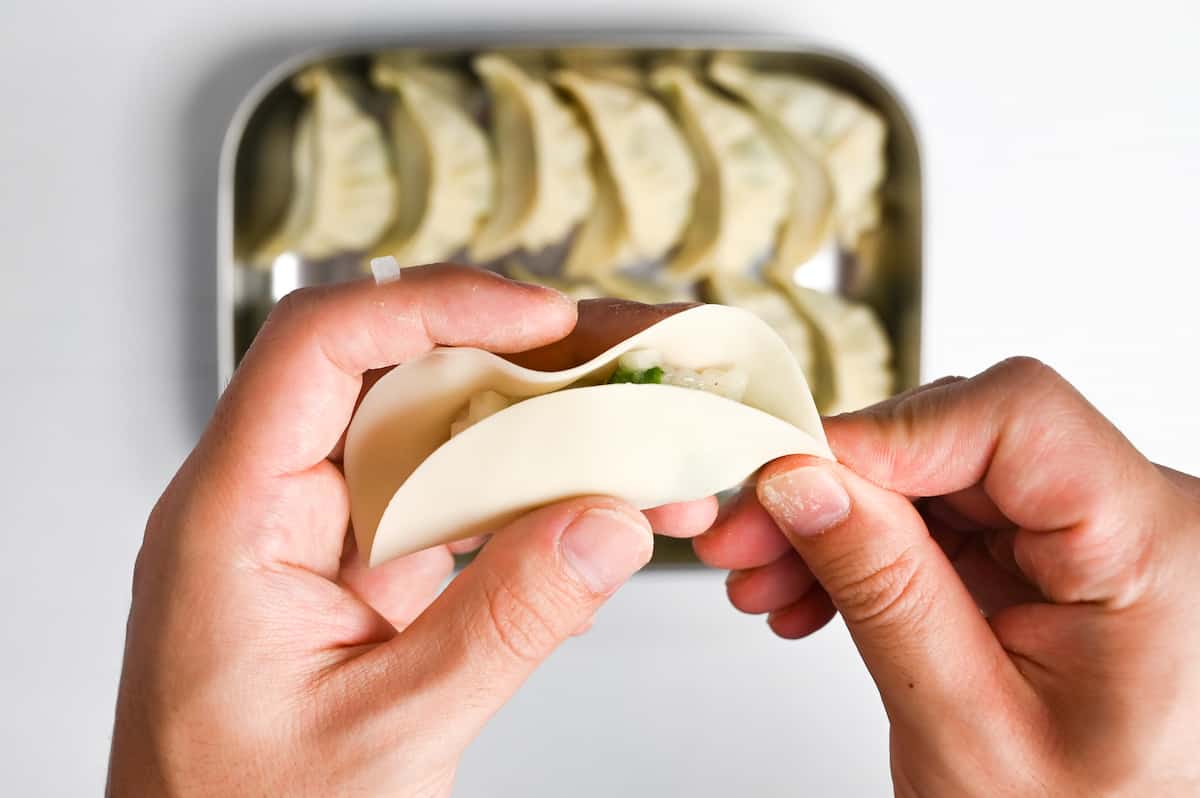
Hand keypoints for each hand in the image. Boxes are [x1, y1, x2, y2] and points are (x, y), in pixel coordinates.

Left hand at [107, 266, 715, 796]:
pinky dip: (534, 501)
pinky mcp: (371, 574)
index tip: (542, 317)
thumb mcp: (384, 733)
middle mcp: (276, 506)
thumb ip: (503, 625)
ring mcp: (327, 539)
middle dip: (526, 359)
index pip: (320, 348)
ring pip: (442, 438)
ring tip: (640, 436)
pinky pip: (457, 504)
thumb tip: (606, 524)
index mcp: (232, 519)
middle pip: (403, 377)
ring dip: (547, 432)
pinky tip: (600, 513)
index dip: (435, 307)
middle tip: (630, 358)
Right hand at [695, 357, 1199, 795]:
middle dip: (837, 483)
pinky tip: (813, 593)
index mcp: (1151, 553)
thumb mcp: (963, 724)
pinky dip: (866, 546)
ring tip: (766, 580)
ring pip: (933, 473)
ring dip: (836, 520)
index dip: (888, 432)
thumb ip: (883, 589)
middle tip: (745, 532)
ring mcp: (1086, 534)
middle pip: (959, 437)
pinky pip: (939, 515)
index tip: (788, 475)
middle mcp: (1132, 521)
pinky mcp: (1043, 552)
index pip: (1016, 417)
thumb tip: (801, 483)